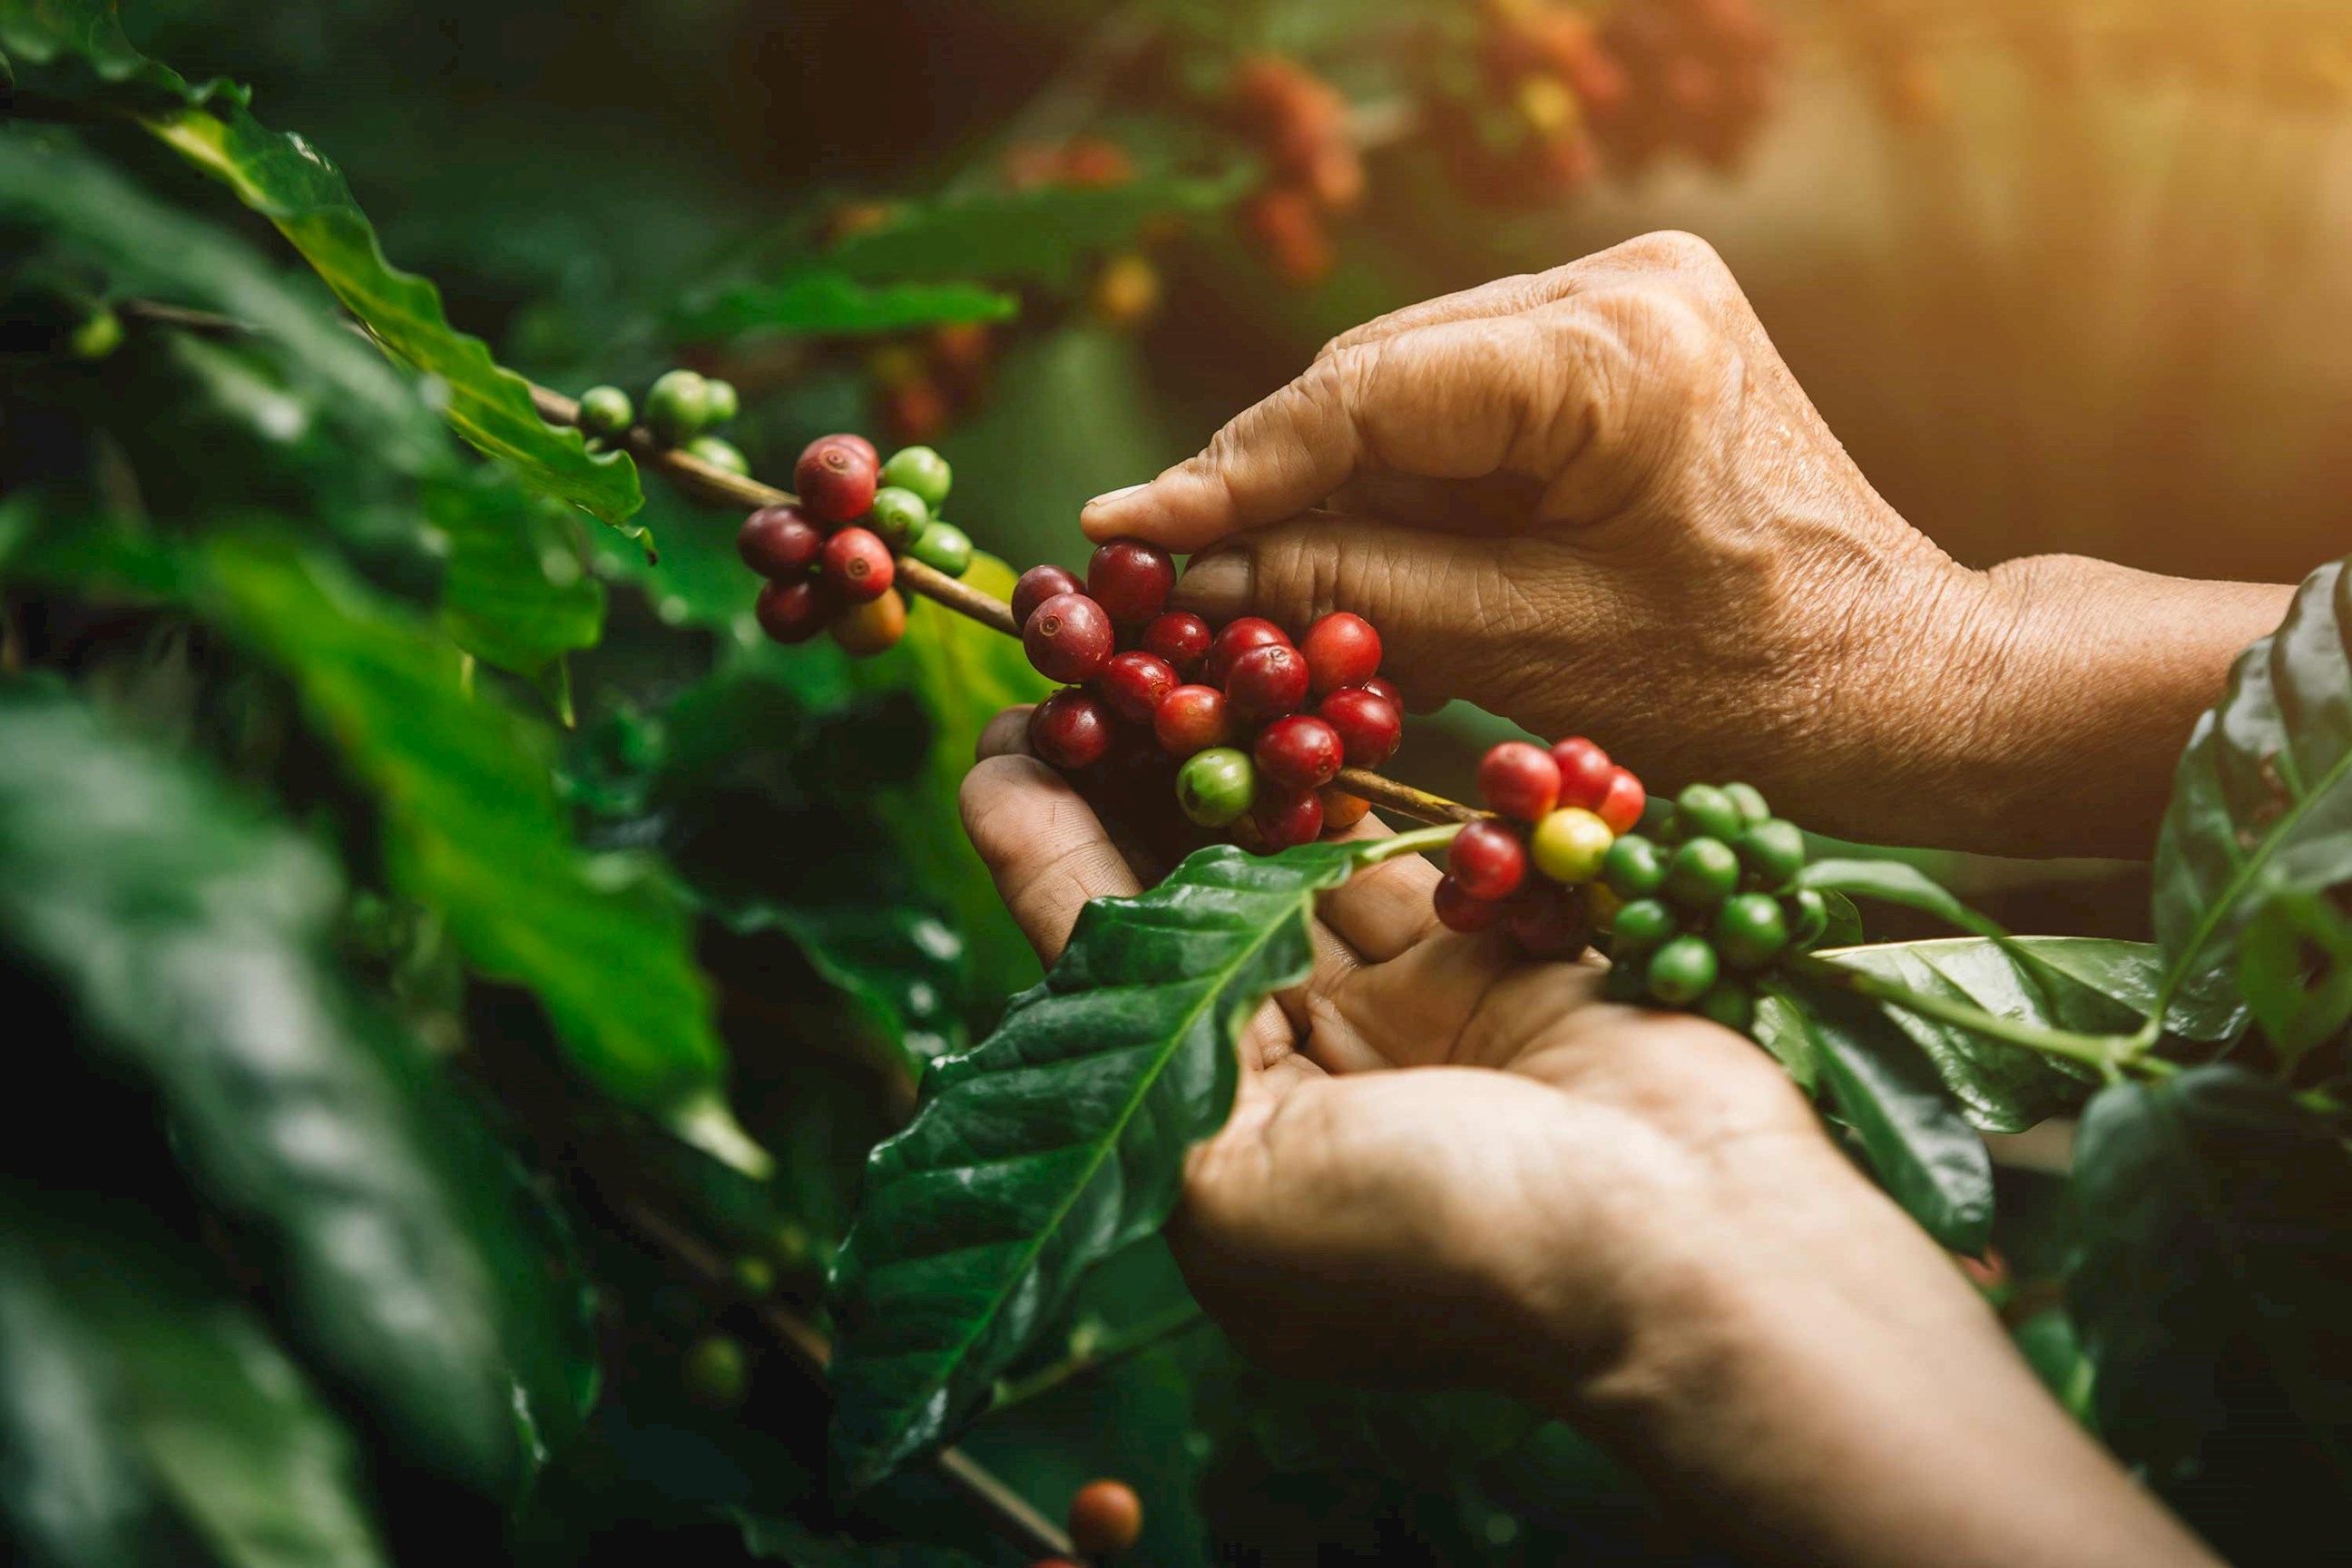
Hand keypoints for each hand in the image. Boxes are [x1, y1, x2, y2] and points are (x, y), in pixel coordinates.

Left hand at [959, 718, 2216, 1566]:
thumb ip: (1130, 1020)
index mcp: (1210, 1153)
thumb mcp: (1228, 1175)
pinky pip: (1401, 847)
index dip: (1043, 849)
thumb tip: (1032, 876)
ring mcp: (1397, 1016)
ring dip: (1235, 756)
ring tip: (1168, 646)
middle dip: (1134, 782)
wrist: (1690, 1247)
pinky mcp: (1487, 956)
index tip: (1003, 734)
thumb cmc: (1441, 1242)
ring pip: (1291, 857)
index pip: (1102, 973)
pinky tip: (1294, 689)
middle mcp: (1294, 1081)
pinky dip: (1351, 775)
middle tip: (1082, 657)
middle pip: (1189, 902)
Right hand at [1082, 232, 2290, 856]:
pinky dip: (1401, 473)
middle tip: (1164, 565)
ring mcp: (1628, 293)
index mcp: (1618, 351)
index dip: (1233, 469)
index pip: (1369, 393)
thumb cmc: (1745, 687)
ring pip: (1410, 380)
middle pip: (1380, 374)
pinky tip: (1342, 540)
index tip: (1125, 526)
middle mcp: (1622, 283)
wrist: (1897, 674)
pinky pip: (1464, 395)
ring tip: (1243, 572)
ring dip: (1330, 476)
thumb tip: (1200, 565)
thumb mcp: (1531, 653)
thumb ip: (1357, 589)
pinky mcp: (1624, 330)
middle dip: (1272, 475)